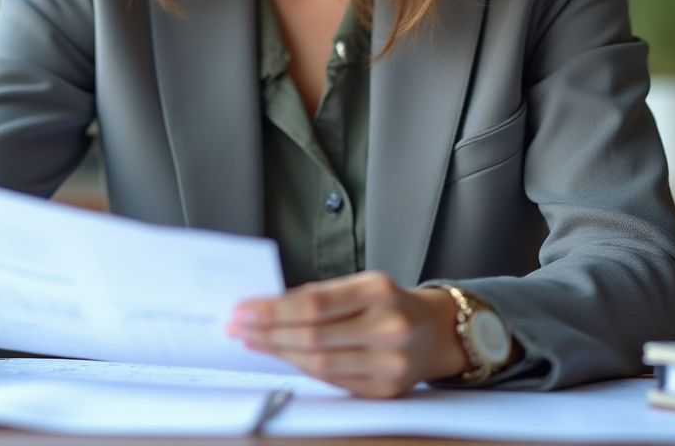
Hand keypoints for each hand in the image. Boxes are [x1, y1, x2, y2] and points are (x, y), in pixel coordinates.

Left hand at [227, 271, 467, 397]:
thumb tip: (267, 307)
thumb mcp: (362, 284)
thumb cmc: (389, 302)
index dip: (273, 309)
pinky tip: (282, 357)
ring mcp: (390, 363)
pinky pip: (333, 381)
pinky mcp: (386, 391)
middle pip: (313, 336)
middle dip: (268, 332)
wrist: (436, 331)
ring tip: (252, 342)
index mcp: (378, 290)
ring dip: (279, 353)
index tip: (243, 309)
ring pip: (320, 364)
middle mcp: (388, 327)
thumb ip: (321, 296)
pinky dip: (302, 369)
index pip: (314, 304)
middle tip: (238, 326)